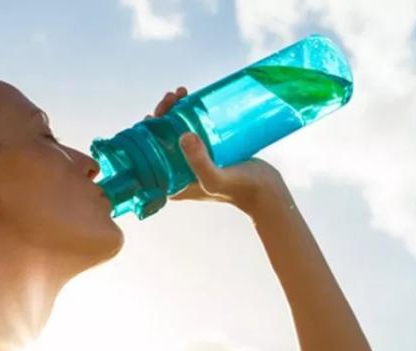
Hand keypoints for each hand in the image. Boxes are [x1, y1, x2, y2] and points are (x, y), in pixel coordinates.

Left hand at [146, 86, 289, 213]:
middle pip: (161, 139)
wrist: (267, 192)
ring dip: (174, 111)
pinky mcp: (207, 154)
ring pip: (175, 132)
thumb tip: (184, 135)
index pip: (149, 154)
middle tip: (173, 97)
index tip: (157, 112)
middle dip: (162, 114)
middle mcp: (177, 174)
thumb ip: (200, 162)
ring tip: (181, 93)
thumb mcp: (216, 178)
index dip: (148, 130)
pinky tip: (192, 100)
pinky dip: (189, 115)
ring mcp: (192, 163)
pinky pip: (192, 130)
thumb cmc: (240, 189)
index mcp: (170, 183)